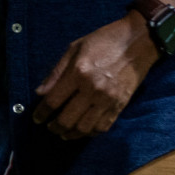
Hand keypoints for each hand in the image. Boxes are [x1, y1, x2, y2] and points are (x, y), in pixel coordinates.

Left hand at [33, 14, 158, 139]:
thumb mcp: (74, 48)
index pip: (54, 101)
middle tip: (48, 127)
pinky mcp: (120, 106)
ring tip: (63, 133)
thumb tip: (40, 92)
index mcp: (78, 72)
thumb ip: (56, 72)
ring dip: (71, 134)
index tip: (36, 118)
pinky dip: (90, 133)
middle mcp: (92, 89)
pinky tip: (82, 131)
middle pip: (68, 119)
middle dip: (54, 127)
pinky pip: (103, 127)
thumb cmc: (103, 41)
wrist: (137, 42)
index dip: (42, 112)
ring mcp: (107, 100)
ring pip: (85, 128)